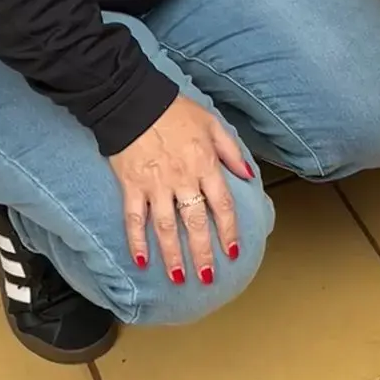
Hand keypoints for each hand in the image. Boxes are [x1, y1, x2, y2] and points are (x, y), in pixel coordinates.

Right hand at [108, 94, 250, 283]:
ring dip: (173, 255)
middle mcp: (182, 179)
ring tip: (179, 278)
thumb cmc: (175, 110)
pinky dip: (136, 241)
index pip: (222, 205)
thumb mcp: (212, 123)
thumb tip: (248, 175)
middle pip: (196, 223)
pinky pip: (134, 219)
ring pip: (166, 227)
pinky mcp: (131, 186)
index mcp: (205, 164)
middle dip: (203, 253)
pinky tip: (141, 261)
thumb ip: (231, 151)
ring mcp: (155, 185)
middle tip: (207, 278)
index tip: (232, 252)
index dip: (229, 231)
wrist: (134, 100)